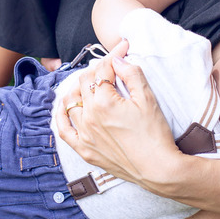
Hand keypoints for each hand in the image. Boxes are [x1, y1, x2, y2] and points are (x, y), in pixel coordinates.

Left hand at [55, 40, 182, 189]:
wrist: (158, 168)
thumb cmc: (155, 135)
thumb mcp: (148, 99)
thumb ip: (131, 74)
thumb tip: (117, 59)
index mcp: (104, 102)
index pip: (103, 70)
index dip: (113, 56)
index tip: (121, 50)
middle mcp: (89, 117)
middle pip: (85, 82)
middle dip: (98, 69)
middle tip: (111, 67)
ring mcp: (84, 135)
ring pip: (71, 102)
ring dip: (79, 87)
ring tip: (91, 82)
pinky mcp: (85, 150)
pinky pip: (63, 130)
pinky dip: (61, 115)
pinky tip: (65, 106)